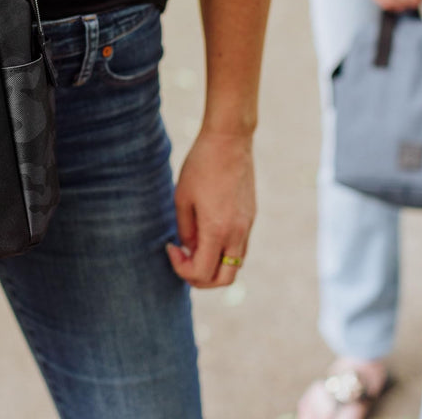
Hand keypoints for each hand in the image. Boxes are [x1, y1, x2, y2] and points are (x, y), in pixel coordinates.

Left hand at [166, 128, 255, 287]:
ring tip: (193, 246)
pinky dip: (223, 252)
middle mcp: (237, 233)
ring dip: (213, 265)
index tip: (170, 247)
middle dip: (200, 279)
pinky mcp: (251, 217)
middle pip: (223, 280)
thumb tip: (190, 249)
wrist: (229, 141)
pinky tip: (206, 234)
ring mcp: (247, 226)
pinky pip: (239, 248)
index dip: (181, 268)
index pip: (202, 273)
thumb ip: (185, 230)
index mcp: (217, 230)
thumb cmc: (201, 165)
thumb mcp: (182, 197)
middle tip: (183, 261)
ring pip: (234, 265)